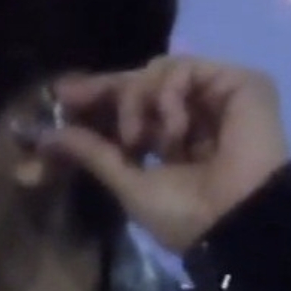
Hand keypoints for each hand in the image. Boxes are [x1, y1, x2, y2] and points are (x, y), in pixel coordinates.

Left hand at [39, 55, 290, 254]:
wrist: (235, 222)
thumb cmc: (186, 215)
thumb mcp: (129, 184)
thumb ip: (94, 154)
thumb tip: (50, 135)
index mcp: (176, 143)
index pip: (135, 108)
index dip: (100, 98)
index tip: (62, 95)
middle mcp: (198, 116)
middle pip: (144, 83)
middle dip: (105, 90)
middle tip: (74, 97)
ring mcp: (218, 97)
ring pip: (159, 71)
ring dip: (138, 102)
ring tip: (142, 139)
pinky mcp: (240, 83)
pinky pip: (185, 68)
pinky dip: (168, 95)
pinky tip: (174, 129)